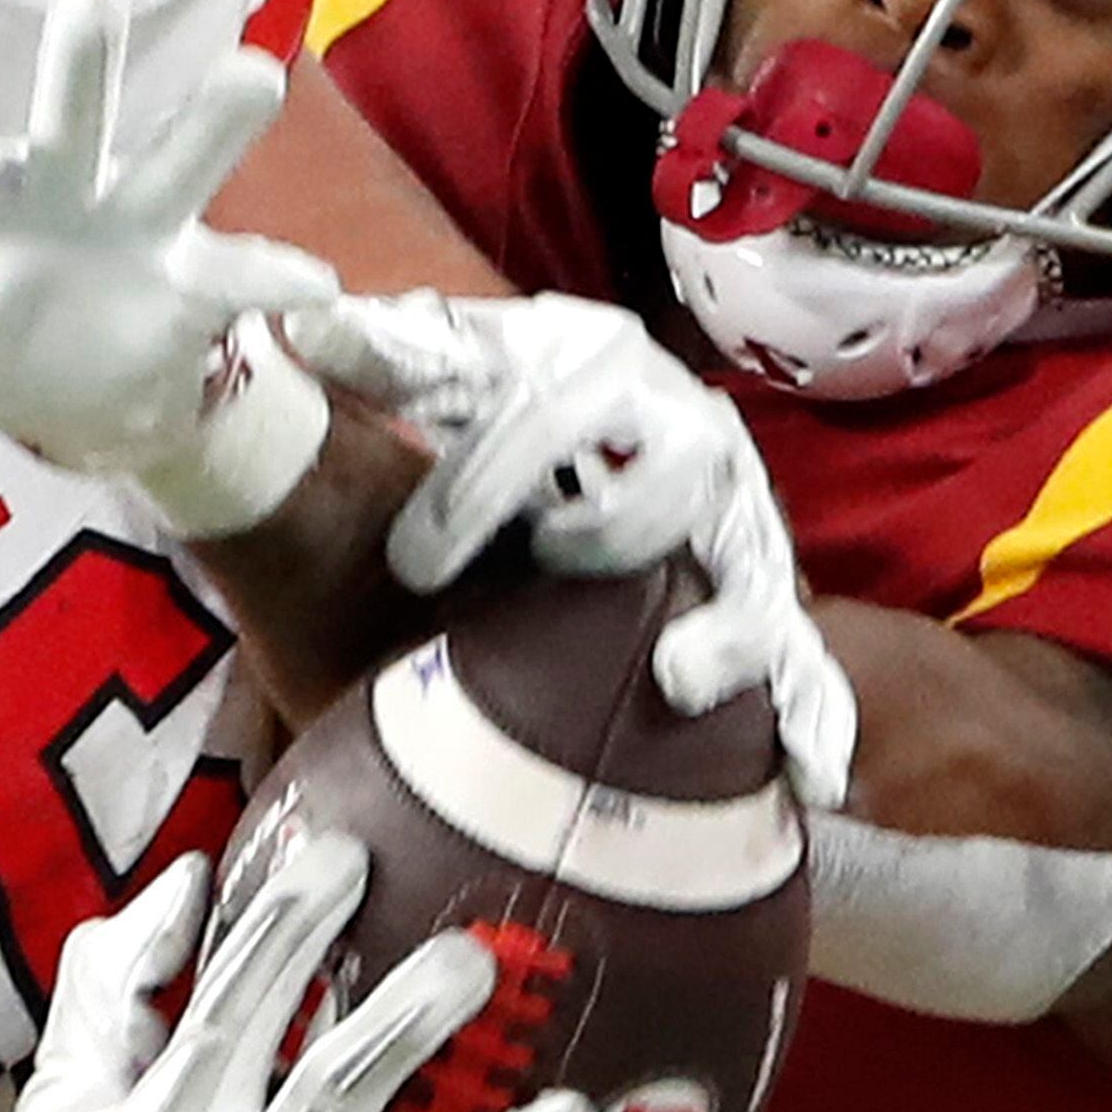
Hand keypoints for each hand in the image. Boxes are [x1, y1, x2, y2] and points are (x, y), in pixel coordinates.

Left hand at [0, 0, 334, 531]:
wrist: (70, 383)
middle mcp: (55, 187)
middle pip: (68, 118)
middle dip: (81, 64)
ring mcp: (131, 225)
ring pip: (178, 164)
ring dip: (213, 124)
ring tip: (253, 79)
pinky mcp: (190, 281)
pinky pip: (241, 278)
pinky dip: (276, 282)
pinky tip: (315, 287)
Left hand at [287, 290, 857, 804]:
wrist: (621, 414)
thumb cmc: (520, 396)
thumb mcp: (459, 362)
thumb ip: (389, 353)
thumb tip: (298, 328)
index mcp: (605, 369)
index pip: (546, 416)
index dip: (480, 487)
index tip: (413, 562)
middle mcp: (688, 437)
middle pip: (668, 485)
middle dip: (603, 535)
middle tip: (540, 576)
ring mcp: (739, 519)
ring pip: (754, 573)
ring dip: (725, 630)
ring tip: (678, 680)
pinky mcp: (768, 596)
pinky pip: (808, 661)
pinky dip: (813, 718)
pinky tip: (811, 783)